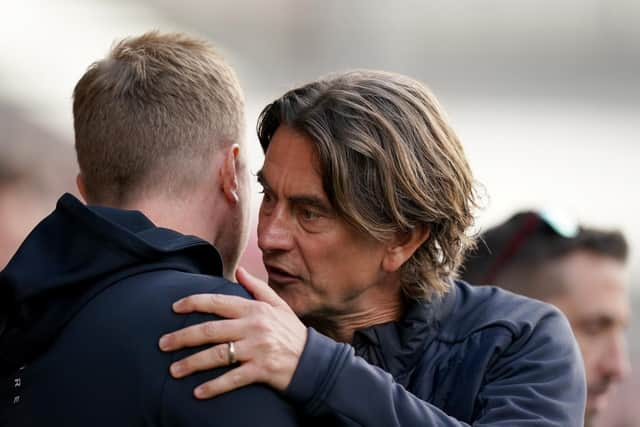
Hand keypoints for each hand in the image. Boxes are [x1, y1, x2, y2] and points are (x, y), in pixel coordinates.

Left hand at [158, 267, 307, 398]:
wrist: (314, 361)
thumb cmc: (292, 332)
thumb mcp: (279, 305)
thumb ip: (258, 287)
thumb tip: (239, 269)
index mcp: (255, 309)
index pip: (218, 302)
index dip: (194, 303)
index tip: (174, 307)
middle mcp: (253, 327)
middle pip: (210, 330)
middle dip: (182, 337)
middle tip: (162, 344)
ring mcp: (257, 349)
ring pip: (217, 355)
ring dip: (192, 363)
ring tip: (173, 371)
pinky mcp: (261, 370)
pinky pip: (232, 379)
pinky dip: (214, 387)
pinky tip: (197, 392)